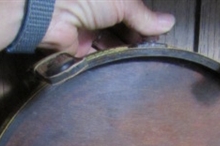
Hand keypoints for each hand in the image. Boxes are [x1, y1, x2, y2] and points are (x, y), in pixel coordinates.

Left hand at [40, 0, 174, 55]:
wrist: (51, 12)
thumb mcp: (124, 2)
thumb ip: (144, 16)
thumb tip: (168, 22)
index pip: (130, 9)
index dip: (144, 22)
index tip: (157, 34)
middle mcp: (94, 9)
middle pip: (120, 27)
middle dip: (135, 38)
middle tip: (150, 49)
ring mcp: (85, 28)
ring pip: (109, 43)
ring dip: (124, 51)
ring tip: (138, 59)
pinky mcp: (77, 49)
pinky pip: (96, 57)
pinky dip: (109, 61)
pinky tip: (121, 66)